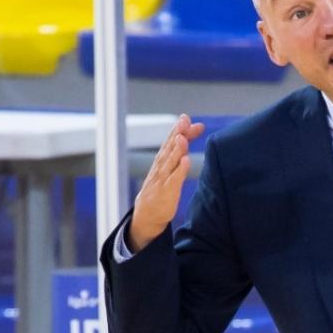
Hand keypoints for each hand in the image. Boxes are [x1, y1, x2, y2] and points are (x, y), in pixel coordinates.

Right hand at [125, 114, 204, 251]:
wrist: (146, 214)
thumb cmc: (159, 189)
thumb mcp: (168, 169)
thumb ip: (178, 152)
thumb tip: (187, 134)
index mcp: (161, 161)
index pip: (170, 142)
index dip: (178, 129)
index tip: (186, 117)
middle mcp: (160, 167)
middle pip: (169, 148)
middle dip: (176, 133)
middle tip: (184, 120)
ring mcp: (162, 180)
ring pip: (170, 162)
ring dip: (176, 149)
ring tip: (183, 137)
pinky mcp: (166, 193)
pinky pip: (173, 180)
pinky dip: (179, 170)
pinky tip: (186, 161)